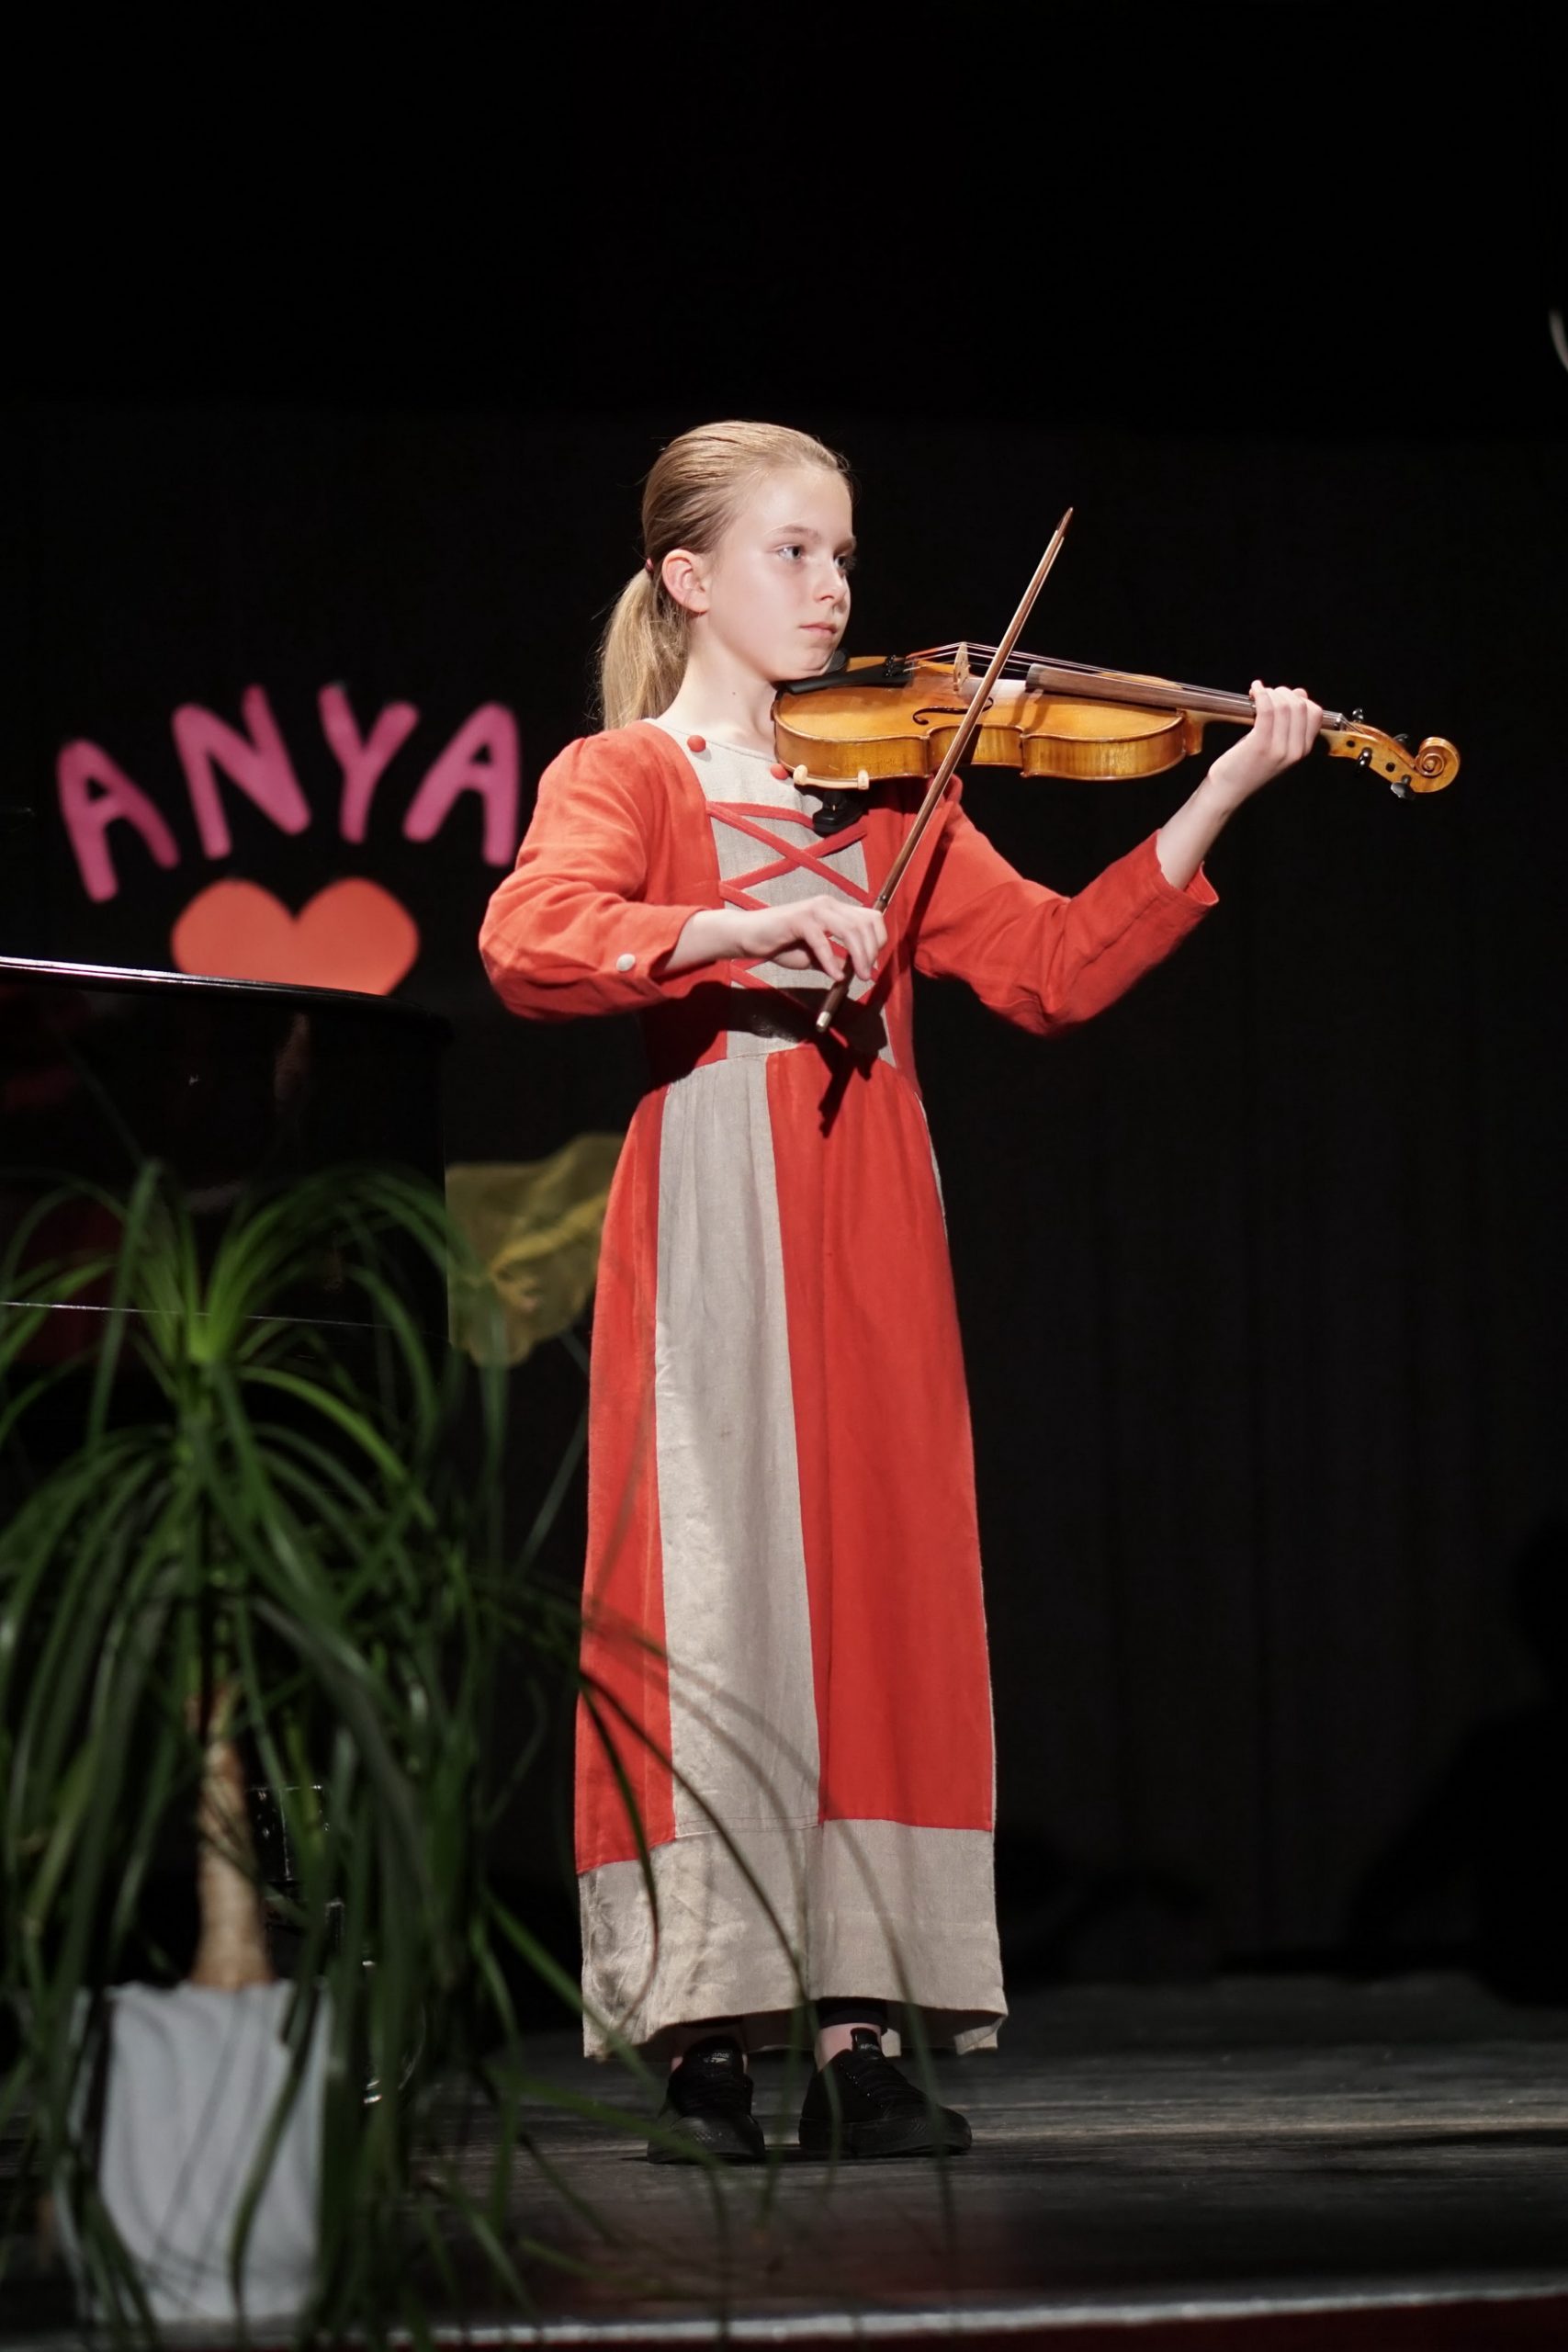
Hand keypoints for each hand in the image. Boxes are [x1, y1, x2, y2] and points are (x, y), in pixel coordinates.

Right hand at [733, 895, 886, 981]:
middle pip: (864, 923)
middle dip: (871, 952)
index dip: (878, 940)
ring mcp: (814, 909)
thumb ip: (836, 960)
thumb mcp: (816, 957)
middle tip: (867, 975)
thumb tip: (854, 971)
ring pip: (849, 929)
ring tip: (859, 977)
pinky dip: (831, 961)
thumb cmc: (781, 945)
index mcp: (835, 909)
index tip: (872, 963)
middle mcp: (828, 904)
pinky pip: (823, 941)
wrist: (750, 937)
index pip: (871, 917)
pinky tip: (834, 977)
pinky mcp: (799, 919)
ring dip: (859, 956)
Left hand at [1205, 682, 1323, 806]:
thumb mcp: (1276, 746)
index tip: (1283, 696)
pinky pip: (1267, 709)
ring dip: (1271, 692)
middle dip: (1284, 692)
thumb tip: (1299, 693)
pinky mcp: (1260, 744)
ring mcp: (1279, 749)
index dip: (1301, 699)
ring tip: (1258, 693)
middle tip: (1268, 693)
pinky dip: (1261, 694)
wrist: (1228, 790)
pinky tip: (1254, 690)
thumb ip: (1290, 723)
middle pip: (1301, 706)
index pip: (1315, 713)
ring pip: (1284, 705)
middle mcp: (1295, 750)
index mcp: (1302, 750)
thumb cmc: (1248, 766)